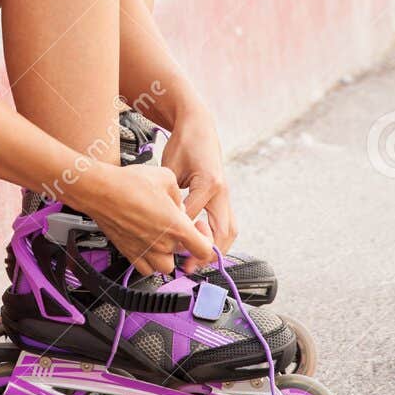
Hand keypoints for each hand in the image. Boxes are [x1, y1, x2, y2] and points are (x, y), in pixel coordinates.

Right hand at [73, 163, 211, 276]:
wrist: (100, 190)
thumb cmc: (128, 183)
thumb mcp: (166, 177)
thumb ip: (179, 196)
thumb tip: (178, 206)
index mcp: (176, 226)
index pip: (204, 249)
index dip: (206, 240)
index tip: (197, 228)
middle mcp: (162, 243)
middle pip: (183, 256)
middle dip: (182, 242)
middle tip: (173, 226)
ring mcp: (144, 251)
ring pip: (165, 267)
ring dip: (167, 255)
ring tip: (161, 238)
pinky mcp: (129, 253)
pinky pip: (145, 269)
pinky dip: (149, 262)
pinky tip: (147, 245)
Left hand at [161, 112, 236, 258]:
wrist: (199, 127)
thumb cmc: (183, 144)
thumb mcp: (170, 167)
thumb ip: (170, 193)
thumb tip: (165, 220)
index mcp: (209, 183)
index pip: (195, 218)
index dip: (182, 236)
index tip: (170, 250)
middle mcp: (222, 192)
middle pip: (224, 231)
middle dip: (208, 252)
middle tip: (190, 267)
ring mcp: (225, 195)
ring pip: (229, 230)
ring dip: (216, 249)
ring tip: (197, 262)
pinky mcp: (223, 197)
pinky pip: (226, 223)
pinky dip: (217, 238)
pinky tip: (202, 248)